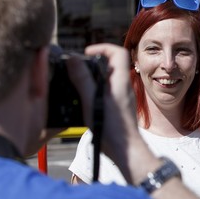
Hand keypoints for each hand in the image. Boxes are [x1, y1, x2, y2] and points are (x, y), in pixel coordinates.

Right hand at [80, 43, 155, 182]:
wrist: (125, 150)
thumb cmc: (112, 128)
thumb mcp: (92, 100)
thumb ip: (83, 79)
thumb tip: (74, 59)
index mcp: (120, 81)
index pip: (118, 52)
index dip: (102, 48)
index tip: (87, 53)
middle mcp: (123, 87)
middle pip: (111, 65)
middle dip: (93, 62)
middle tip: (77, 68)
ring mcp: (121, 97)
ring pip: (107, 79)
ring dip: (92, 77)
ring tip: (77, 84)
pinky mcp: (118, 108)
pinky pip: (106, 92)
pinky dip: (94, 90)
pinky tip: (83, 100)